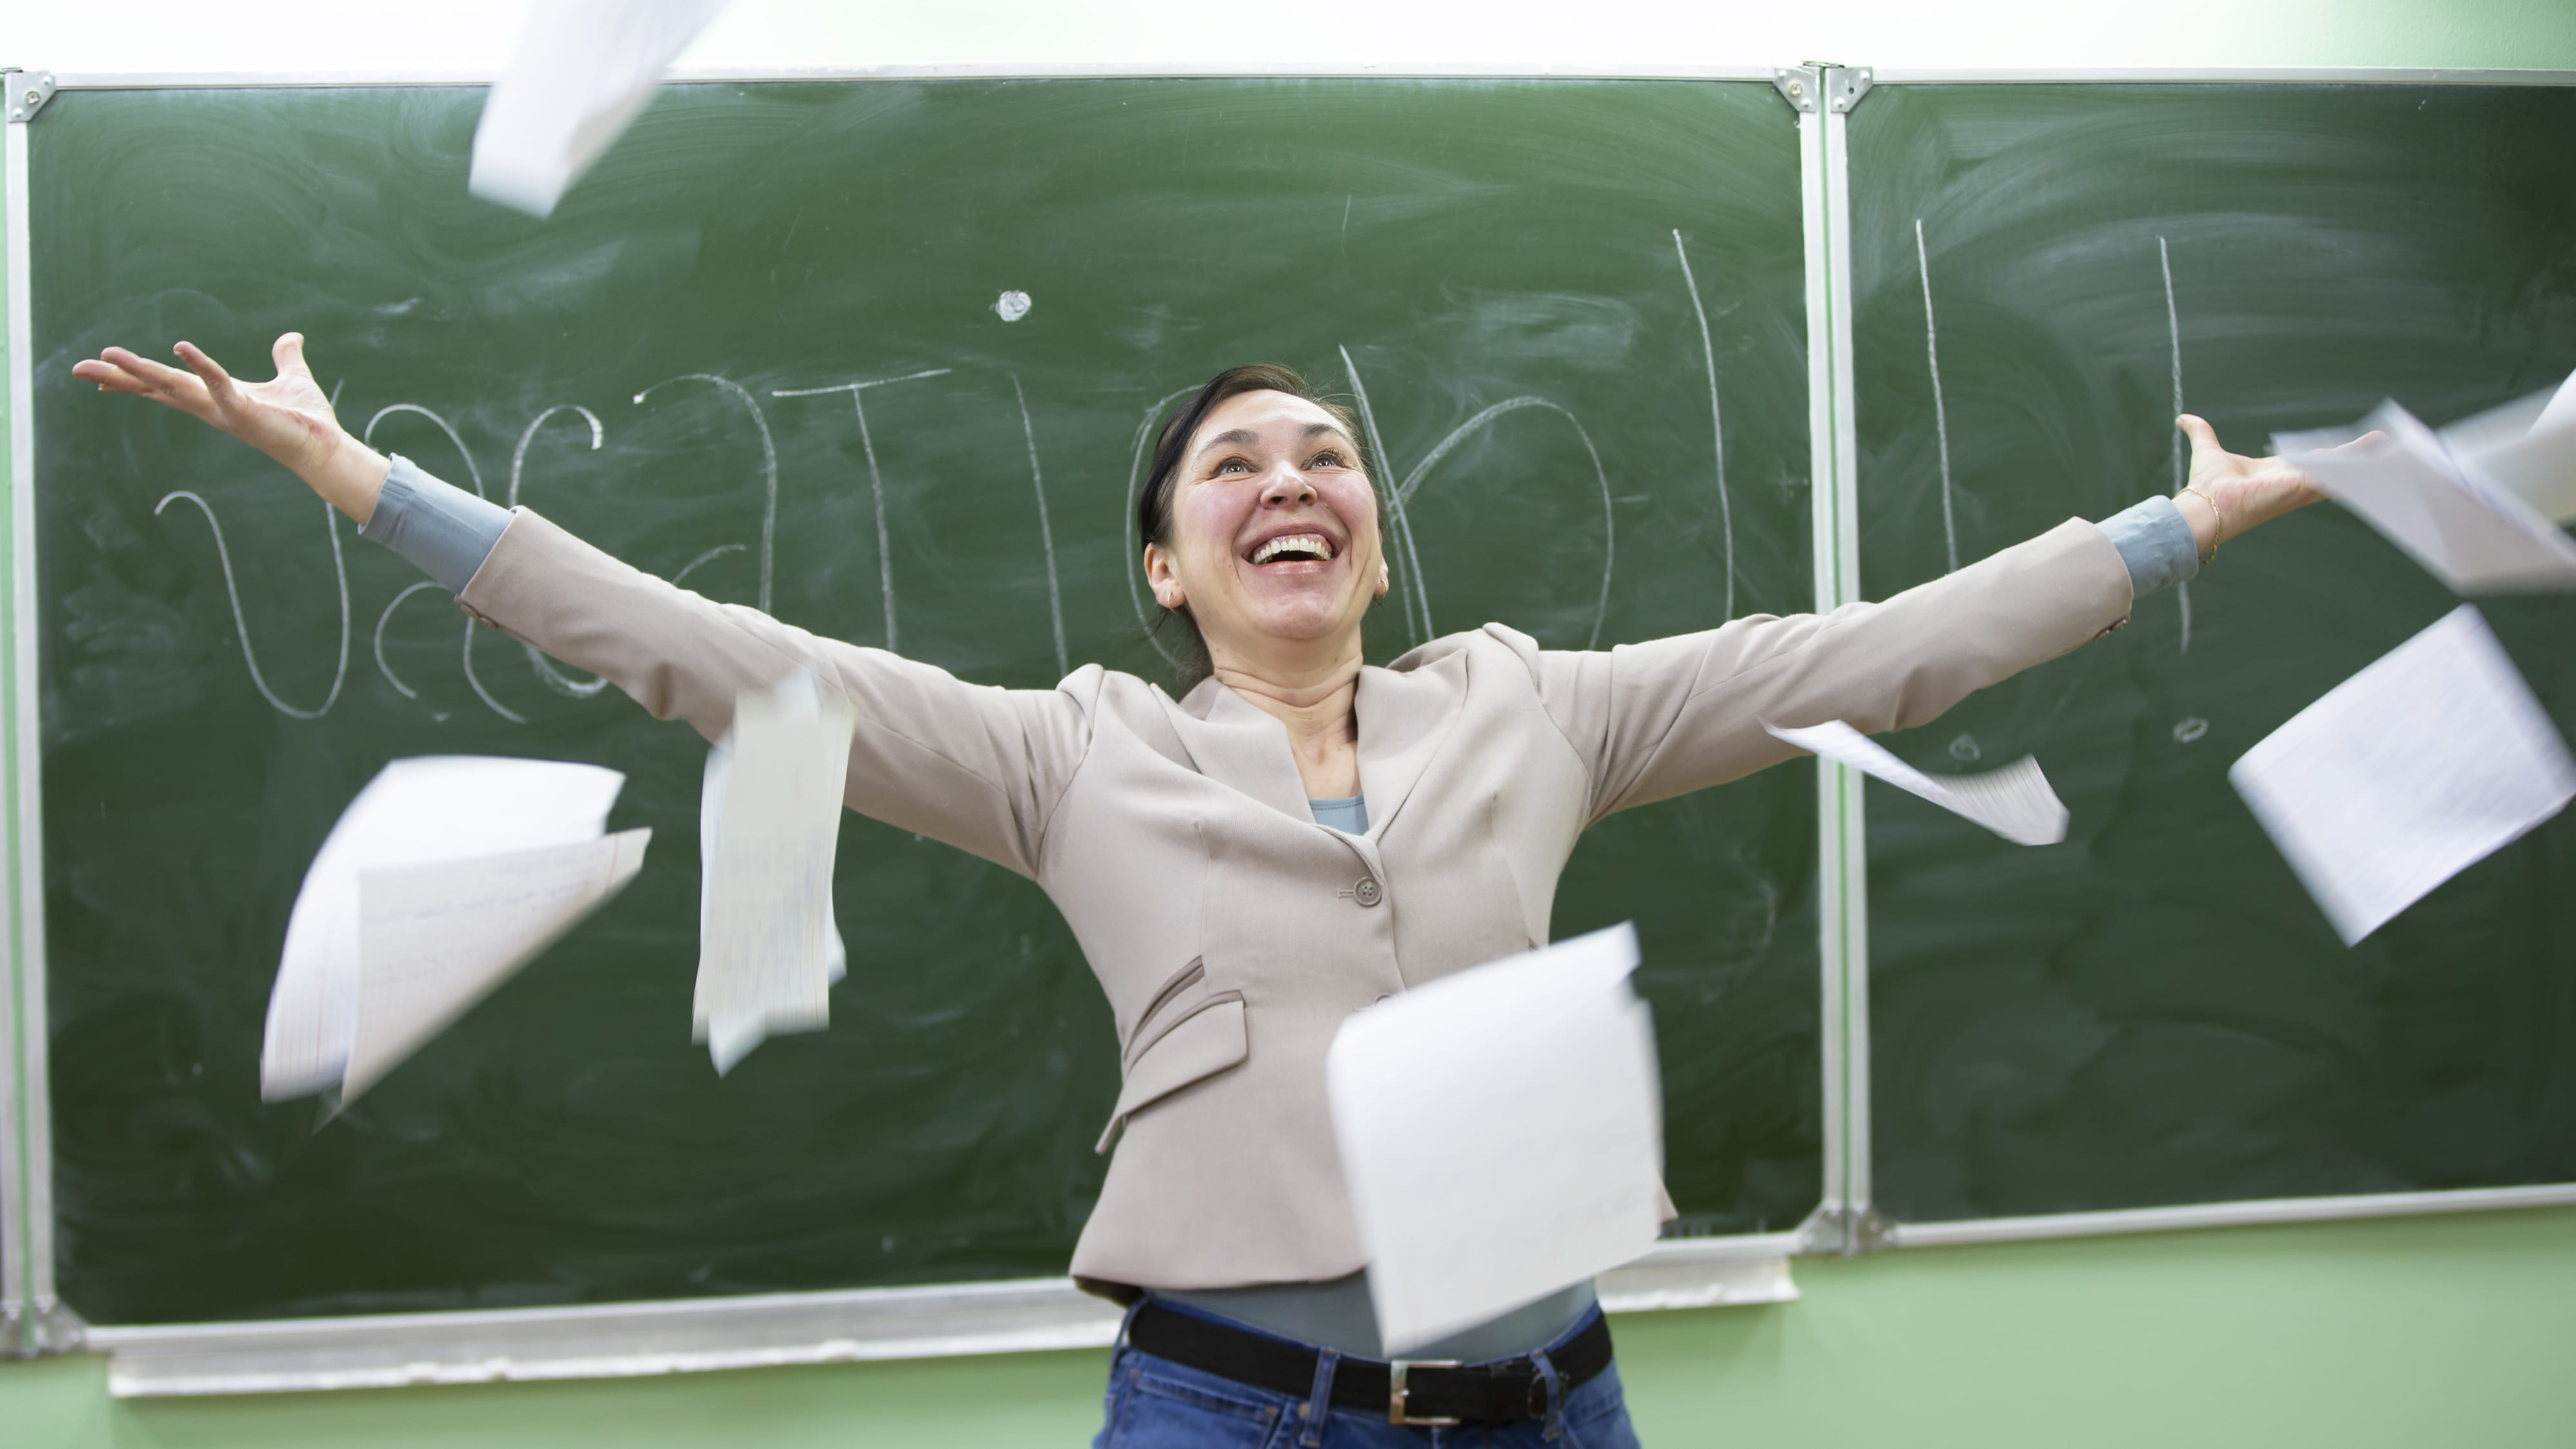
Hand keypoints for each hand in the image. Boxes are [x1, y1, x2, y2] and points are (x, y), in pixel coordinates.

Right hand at [72, 334, 387, 519]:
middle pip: (156, 387)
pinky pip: (217, 385)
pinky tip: (181, 347)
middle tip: (79, 367)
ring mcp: (223, 411)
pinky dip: (201, 366)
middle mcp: (211, 406)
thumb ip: (286, 357)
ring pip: (173, 387)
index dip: (135, 378)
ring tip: (109, 355)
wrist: (327, 445)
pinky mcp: (243, 412)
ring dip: (141, 370)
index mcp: (214, 397)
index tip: (103, 368)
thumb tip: (291, 336)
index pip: (165, 386)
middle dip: (118, 377)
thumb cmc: (306, 419)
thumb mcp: (292, 378)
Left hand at [2171, 413, 2379, 556]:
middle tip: (2381, 442)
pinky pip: (2334, 477)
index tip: (2348, 444)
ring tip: (2386, 445)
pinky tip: (2374, 458)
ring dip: (2362, 458)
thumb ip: (2199, 432)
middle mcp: (2292, 481)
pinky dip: (2353, 467)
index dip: (2331, 452)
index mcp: (2278, 472)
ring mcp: (2299, 486)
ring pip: (2338, 470)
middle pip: (2332, 465)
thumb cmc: (2206, 485)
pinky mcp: (2301, 488)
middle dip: (2356, 455)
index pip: (2311, 460)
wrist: (2204, 506)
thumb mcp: (2207, 449)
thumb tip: (2183, 418)